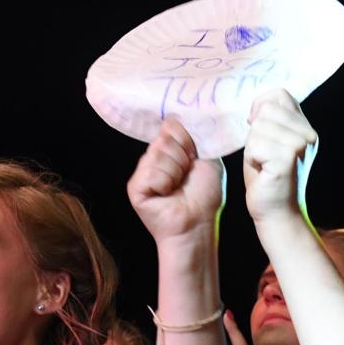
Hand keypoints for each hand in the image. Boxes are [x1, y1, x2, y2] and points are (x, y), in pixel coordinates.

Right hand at [127, 119, 224, 244]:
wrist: (197, 224)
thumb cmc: (204, 196)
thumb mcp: (208, 159)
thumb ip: (196, 137)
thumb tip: (178, 120)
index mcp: (169, 151)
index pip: (170, 126)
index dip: (185, 140)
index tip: (194, 157)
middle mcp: (153, 159)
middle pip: (163, 138)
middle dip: (182, 158)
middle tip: (186, 177)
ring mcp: (142, 173)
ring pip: (158, 154)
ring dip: (175, 172)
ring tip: (177, 188)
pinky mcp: (135, 187)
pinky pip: (151, 172)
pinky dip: (165, 183)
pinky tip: (166, 195)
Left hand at [242, 89, 317, 225]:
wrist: (276, 212)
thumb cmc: (267, 177)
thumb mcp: (269, 141)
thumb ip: (269, 119)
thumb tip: (257, 105)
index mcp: (304, 126)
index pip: (278, 95)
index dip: (260, 107)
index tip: (257, 130)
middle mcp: (307, 133)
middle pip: (265, 110)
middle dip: (255, 133)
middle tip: (263, 156)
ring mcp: (300, 145)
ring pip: (258, 128)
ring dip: (252, 147)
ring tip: (263, 164)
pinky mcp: (288, 158)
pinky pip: (255, 145)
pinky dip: (251, 159)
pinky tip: (262, 171)